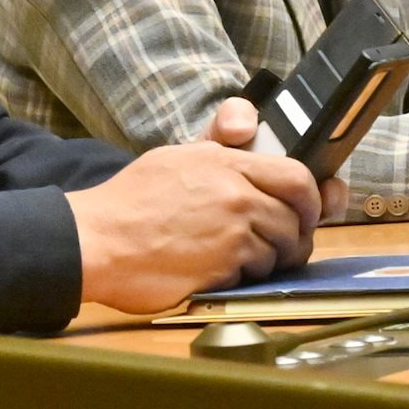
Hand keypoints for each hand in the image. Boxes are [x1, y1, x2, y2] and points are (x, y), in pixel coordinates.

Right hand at [65, 98, 326, 312]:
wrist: (96, 240)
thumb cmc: (130, 202)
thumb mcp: (177, 158)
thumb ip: (219, 147)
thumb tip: (247, 131)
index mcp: (225, 162)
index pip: (296, 175)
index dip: (312, 197)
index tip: (308, 211)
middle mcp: (236, 192)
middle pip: (297, 215)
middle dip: (297, 234)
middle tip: (284, 245)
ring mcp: (233, 229)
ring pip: (281, 248)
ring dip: (270, 260)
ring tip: (237, 260)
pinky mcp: (224, 265)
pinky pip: (258, 273)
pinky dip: (247, 277)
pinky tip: (219, 272)